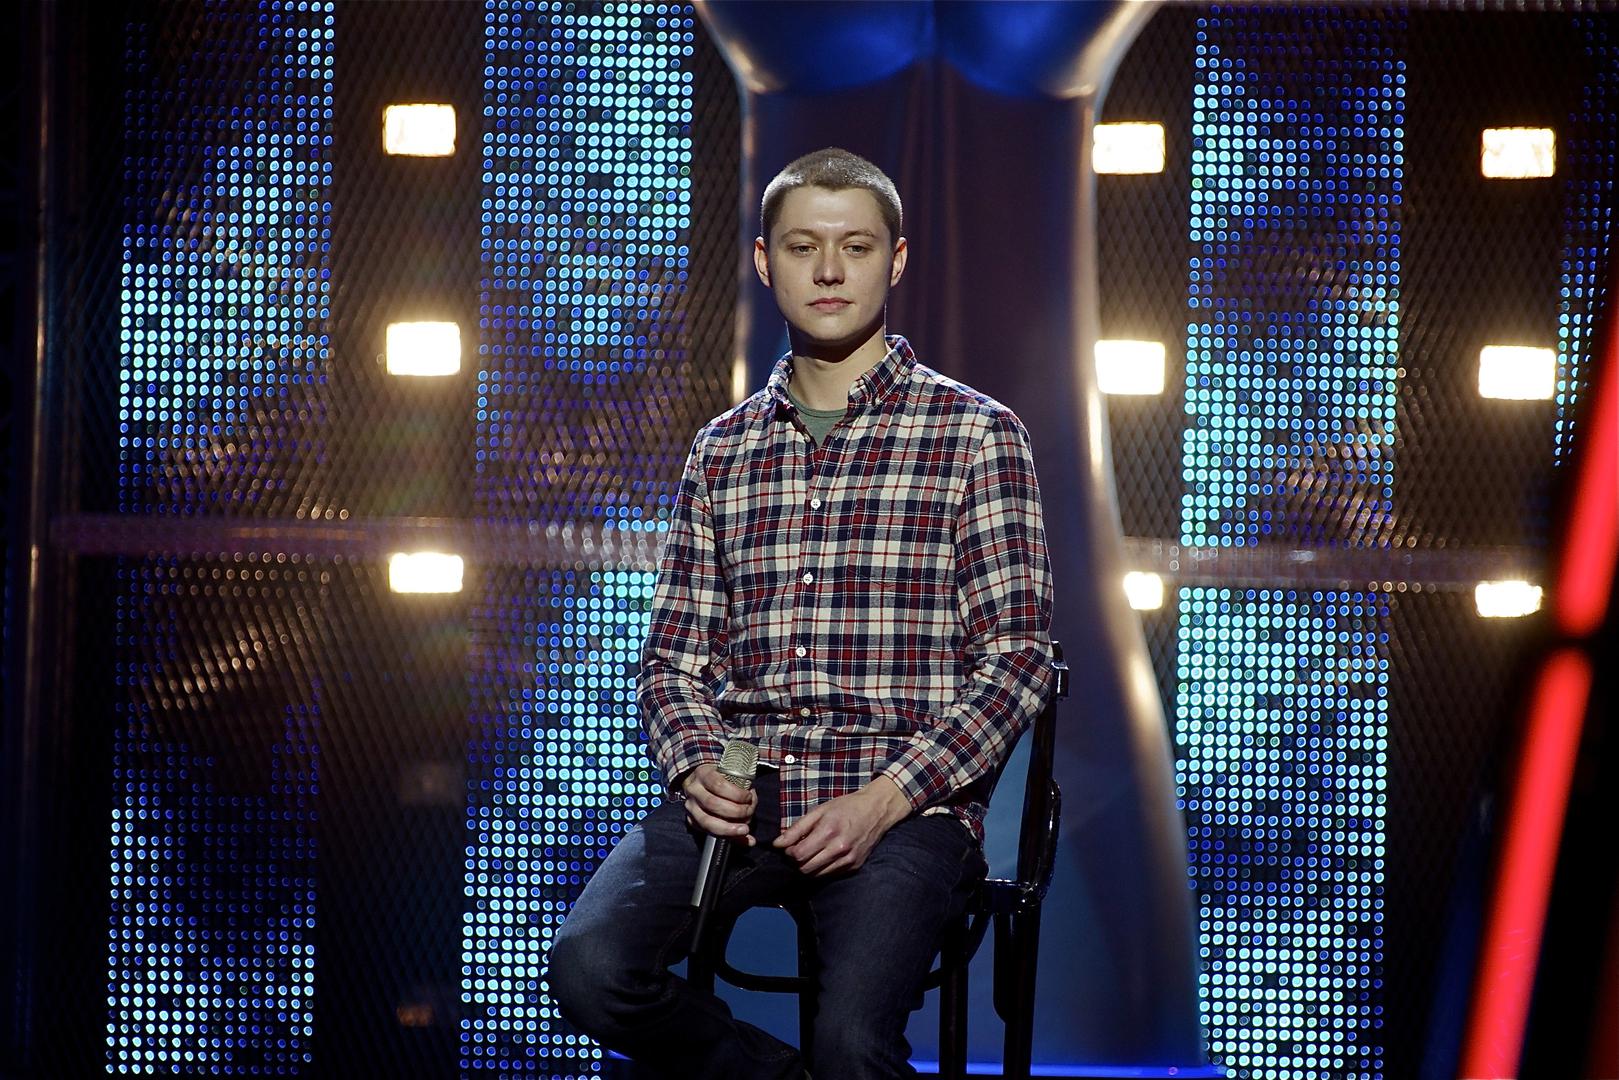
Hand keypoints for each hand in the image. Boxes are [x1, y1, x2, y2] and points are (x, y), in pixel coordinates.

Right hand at [681, 763, 757, 845]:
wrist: (700, 781)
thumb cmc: (720, 778)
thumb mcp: (730, 775)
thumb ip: (742, 788)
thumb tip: (752, 801)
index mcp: (703, 774)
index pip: (719, 785)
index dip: (736, 794)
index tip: (749, 797)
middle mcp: (694, 790)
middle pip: (713, 804)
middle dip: (735, 811)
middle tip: (749, 812)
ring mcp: (690, 806)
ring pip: (707, 821)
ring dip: (730, 828)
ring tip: (744, 828)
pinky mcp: (691, 820)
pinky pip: (707, 832)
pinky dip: (726, 836)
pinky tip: (738, 837)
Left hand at [773, 776, 911, 875]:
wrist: (876, 810)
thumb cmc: (846, 807)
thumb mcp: (819, 811)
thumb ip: (797, 828)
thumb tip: (777, 844)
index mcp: (828, 831)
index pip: (799, 854)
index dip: (788, 853)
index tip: (789, 847)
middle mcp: (839, 849)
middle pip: (805, 868)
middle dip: (796, 862)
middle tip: (797, 852)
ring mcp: (848, 859)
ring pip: (816, 875)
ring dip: (808, 867)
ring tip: (810, 854)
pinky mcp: (854, 866)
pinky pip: (830, 875)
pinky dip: (821, 869)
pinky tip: (823, 857)